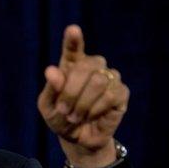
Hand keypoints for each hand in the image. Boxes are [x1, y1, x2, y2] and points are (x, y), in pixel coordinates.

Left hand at [37, 25, 128, 167]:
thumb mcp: (47, 106)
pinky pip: (110, 95)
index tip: (73, 29)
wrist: (77, 138)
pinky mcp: (121, 92)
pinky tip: (91, 116)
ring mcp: (108, 77)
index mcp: (70, 64)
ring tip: (75, 116)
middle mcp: (91, 66)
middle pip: (85, 66)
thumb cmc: (60, 117)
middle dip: (71, 91)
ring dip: (82, 104)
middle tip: (63, 110)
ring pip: (98, 81)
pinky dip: (96, 109)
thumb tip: (51, 70)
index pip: (73, 48)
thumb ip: (50, 88)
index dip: (73, 39)